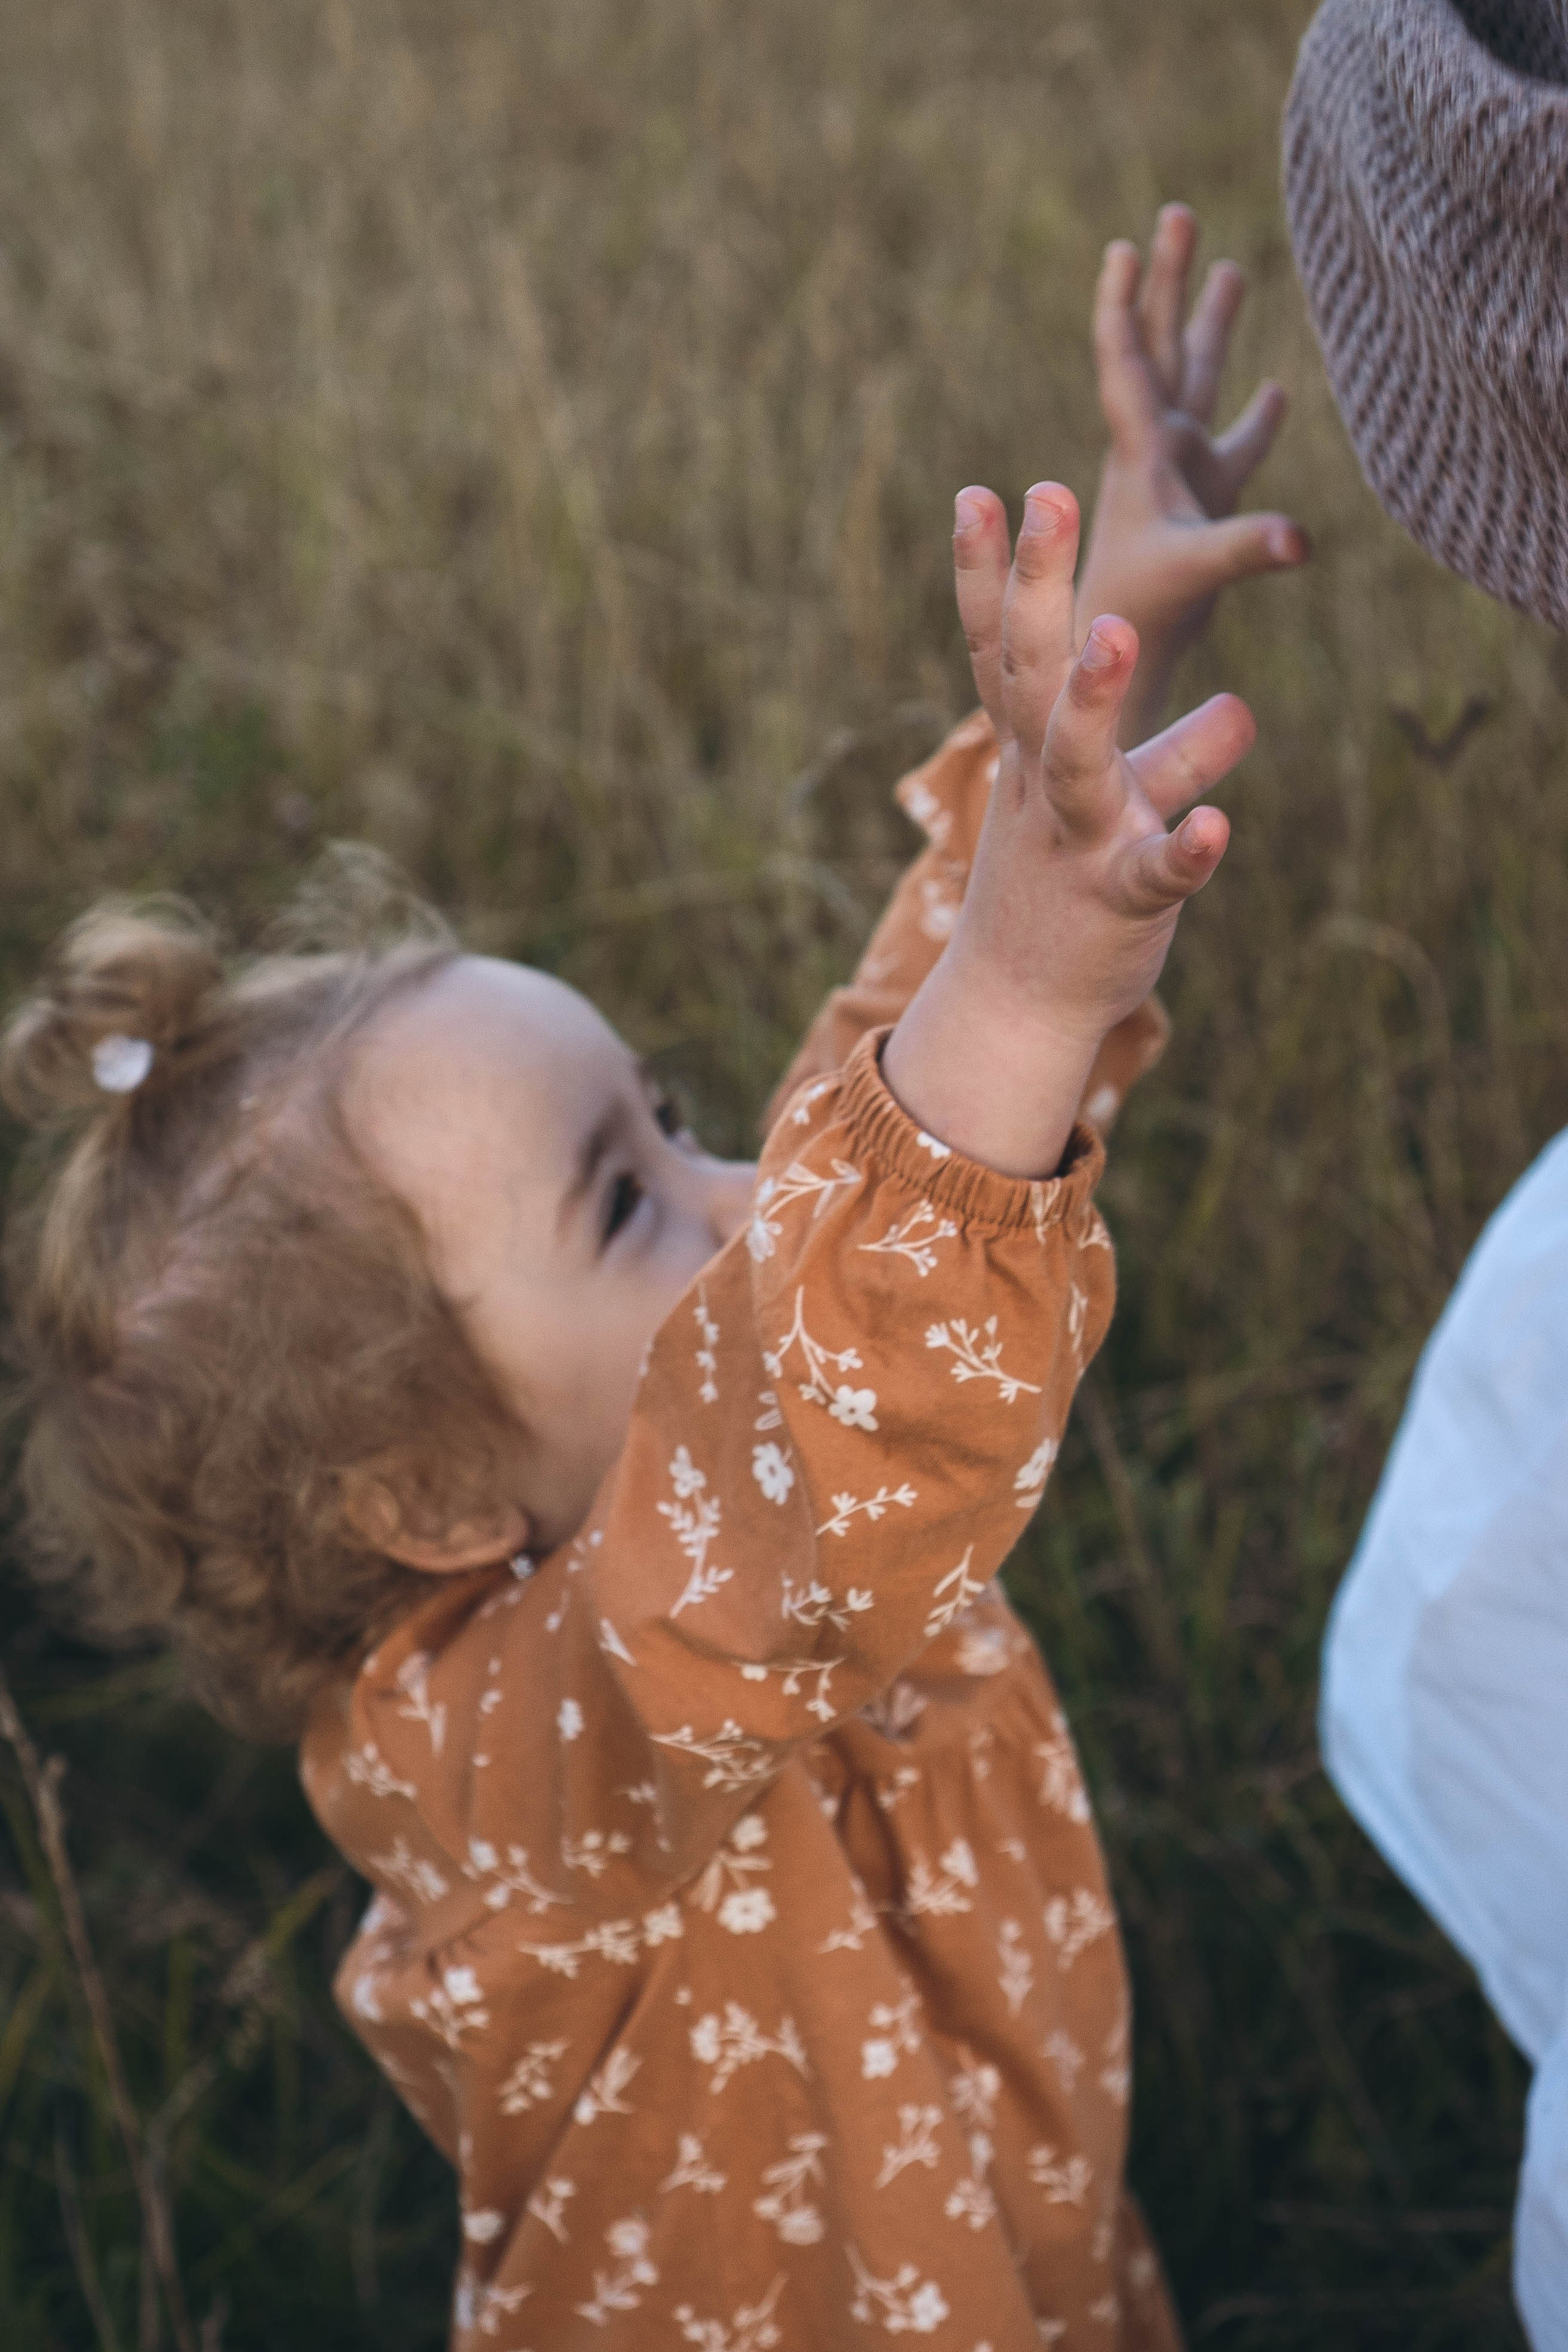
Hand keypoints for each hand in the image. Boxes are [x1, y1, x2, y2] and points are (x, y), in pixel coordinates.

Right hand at [883, 483, 1254, 1176]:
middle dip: (1035, 587)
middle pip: (1029, 674)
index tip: (980, 491)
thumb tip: (1242, 706)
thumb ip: (1179, 751)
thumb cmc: (1066, 887)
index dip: (990, 573)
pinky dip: (1184, 851)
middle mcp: (1043, 782)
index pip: (1000, 650)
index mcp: (1030, 749)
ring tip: (1116, 632)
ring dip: (1093, 699)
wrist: (1019, 1009)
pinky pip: (1154, 875)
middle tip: (1043, 495)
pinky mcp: (1120, 903)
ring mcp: (1076, 841)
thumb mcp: (1117, 807)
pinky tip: (1217, 829)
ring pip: (1081, 763)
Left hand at [1076, 204, 1307, 746]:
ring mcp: (1182, 476)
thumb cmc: (1142, 615)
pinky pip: (1236, 449)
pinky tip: (1274, 389)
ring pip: (1199, 383)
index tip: (1122, 246)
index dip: (1123, 303)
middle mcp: (1158, 451)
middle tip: (1174, 211)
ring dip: (1211, 327)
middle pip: (1165, 346)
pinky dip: (1256, 420)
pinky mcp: (1206, 508)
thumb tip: (1303, 540)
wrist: (1119, 661)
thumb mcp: (1197, 573)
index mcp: (1142, 450)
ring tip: (1227, 266)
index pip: (1126, 360)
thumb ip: (1246, 549)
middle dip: (1170, 281)